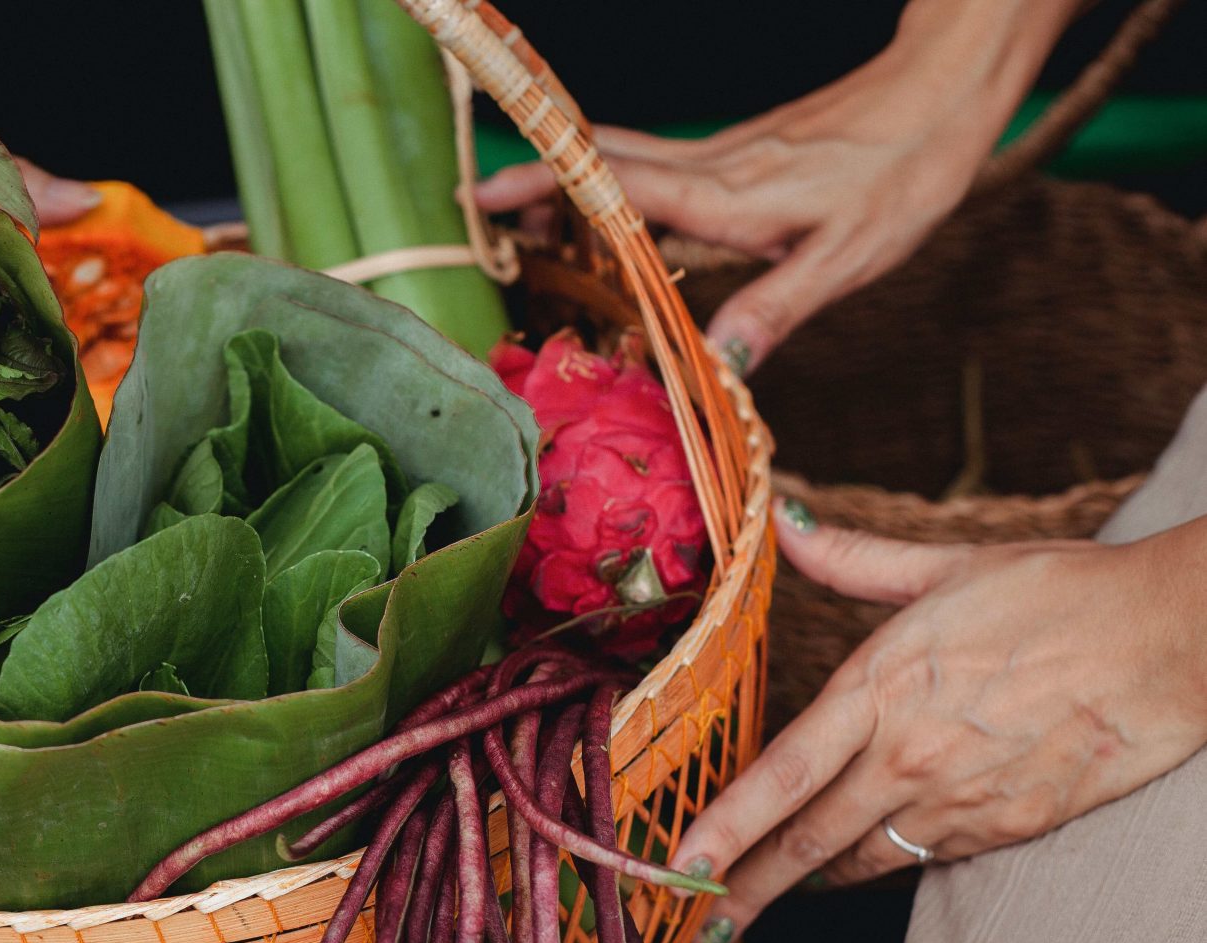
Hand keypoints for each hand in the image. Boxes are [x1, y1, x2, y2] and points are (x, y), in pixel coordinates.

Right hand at [474, 0, 1076, 371]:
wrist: (945, 93)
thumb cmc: (905, 172)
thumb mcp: (848, 256)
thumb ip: (776, 307)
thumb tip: (716, 367)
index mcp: (727, 195)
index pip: (617, 187)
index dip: (549, 187)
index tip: (487, 195)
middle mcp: (713, 168)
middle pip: (603, 161)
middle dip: (538, 175)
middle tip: (478, 200)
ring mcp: (725, 156)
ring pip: (626, 157)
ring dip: (569, 175)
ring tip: (525, 206)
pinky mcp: (742, 155)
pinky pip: (657, 164)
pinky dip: (613, 178)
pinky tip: (610, 205)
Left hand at [676, 498, 1206, 942]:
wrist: (1177, 640)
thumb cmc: (1064, 592)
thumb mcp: (948, 565)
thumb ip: (852, 559)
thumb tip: (786, 523)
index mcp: (881, 687)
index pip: (782, 773)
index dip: (724, 826)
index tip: (678, 862)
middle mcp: (911, 755)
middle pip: (808, 842)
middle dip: (746, 889)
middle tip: (702, 922)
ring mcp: (961, 800)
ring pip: (863, 859)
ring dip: (811, 882)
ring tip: (766, 900)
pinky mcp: (1009, 827)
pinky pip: (927, 858)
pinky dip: (888, 861)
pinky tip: (867, 860)